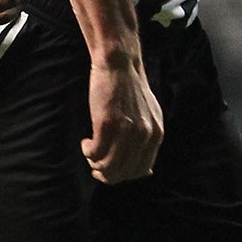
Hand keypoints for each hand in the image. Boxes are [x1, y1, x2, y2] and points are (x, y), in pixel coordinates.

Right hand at [83, 57, 162, 182]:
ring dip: (95, 163)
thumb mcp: (150, 117)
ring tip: (90, 150)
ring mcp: (126, 130)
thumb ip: (149, 142)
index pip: (140, 171)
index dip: (123, 176)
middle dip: (106, 174)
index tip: (110, 171)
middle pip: (123, 172)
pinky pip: (95, 152)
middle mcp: (144, 135)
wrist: (119, 65)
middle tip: (95, 166)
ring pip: (107, 165)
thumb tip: (147, 172)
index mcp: (156, 134)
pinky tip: (86, 142)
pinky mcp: (107, 124)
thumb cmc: (130, 89)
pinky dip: (88, 151)